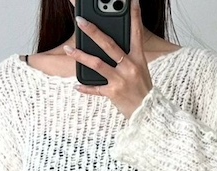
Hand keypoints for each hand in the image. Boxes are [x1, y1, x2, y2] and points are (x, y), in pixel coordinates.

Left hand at [65, 0, 152, 118]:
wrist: (147, 113)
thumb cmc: (142, 90)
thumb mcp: (140, 69)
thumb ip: (128, 56)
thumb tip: (109, 45)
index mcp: (138, 58)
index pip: (136, 32)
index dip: (134, 16)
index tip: (131, 1)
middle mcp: (129, 67)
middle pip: (109, 44)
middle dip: (93, 31)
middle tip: (80, 21)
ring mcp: (120, 80)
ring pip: (97, 64)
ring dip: (81, 55)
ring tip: (69, 49)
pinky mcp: (113, 93)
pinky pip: (95, 89)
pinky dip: (85, 87)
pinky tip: (76, 85)